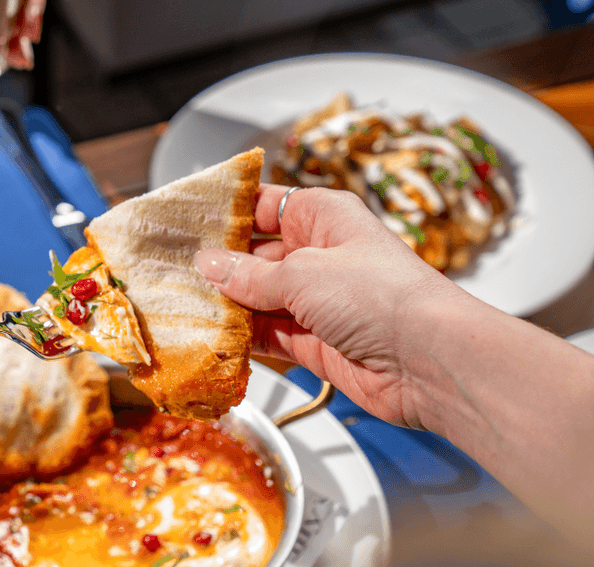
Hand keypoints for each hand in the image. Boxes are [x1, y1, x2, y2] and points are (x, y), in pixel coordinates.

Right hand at [193, 184, 463, 428]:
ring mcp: (316, 302)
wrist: (430, 362)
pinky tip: (209, 338)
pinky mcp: (314, 343)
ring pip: (256, 299)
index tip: (185, 221)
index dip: (227, 213)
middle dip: (217, 267)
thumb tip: (208, 265)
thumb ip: (249, 274)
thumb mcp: (302, 273)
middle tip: (171, 272)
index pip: (264, 205)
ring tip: (179, 307)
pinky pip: (267, 335)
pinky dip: (241, 339)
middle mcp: (319, 256)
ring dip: (225, 306)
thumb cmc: (382, 296)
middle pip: (255, 256)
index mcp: (323, 218)